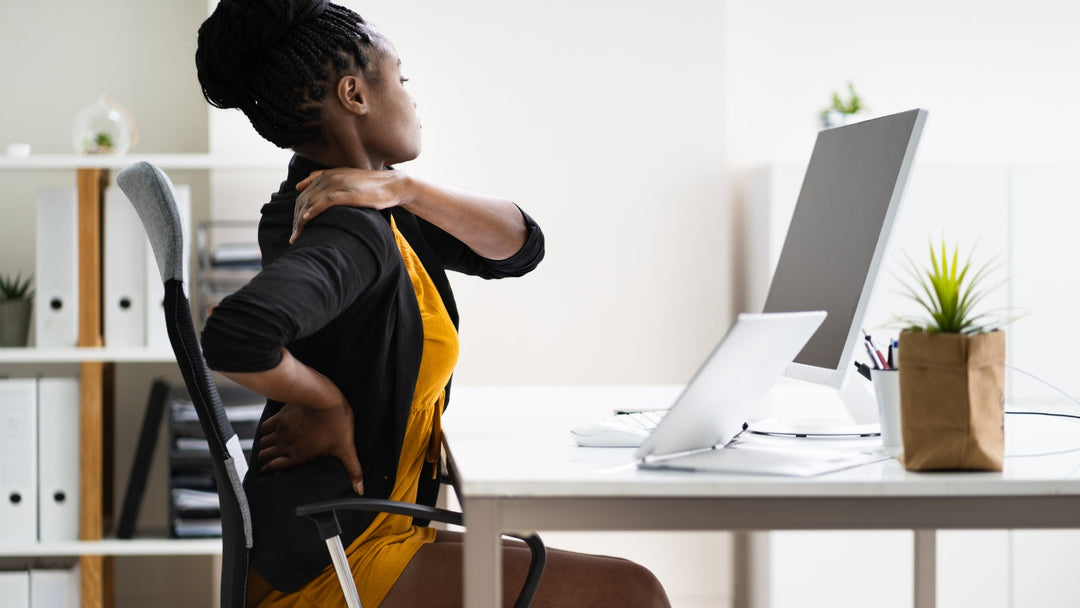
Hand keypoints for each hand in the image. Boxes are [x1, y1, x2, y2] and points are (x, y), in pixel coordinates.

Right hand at [257, 400, 364, 494]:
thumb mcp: (346, 448)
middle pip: (264, 456)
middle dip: (265, 460)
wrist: (323, 398)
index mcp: (298, 456)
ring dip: (265, 446)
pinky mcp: (279, 417)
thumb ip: (352, 469)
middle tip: (268, 461)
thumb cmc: (335, 422)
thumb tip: (360, 489)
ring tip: (269, 448)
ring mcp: (280, 431)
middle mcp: (285, 445)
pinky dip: (265, 431)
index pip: (274, 468)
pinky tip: (271, 431)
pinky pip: (265, 428)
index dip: (269, 471)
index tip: (268, 472)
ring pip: (263, 443)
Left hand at [292, 168, 413, 242]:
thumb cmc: (370, 186)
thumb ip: (324, 180)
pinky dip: (313, 211)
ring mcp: (338, 184)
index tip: (296, 228)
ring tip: (298, 236)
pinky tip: (307, 220)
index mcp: (327, 175)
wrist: (392, 185)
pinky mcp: (347, 193)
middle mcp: (329, 177)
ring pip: (311, 202)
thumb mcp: (346, 180)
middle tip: (294, 236)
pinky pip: (324, 202)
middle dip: (296, 219)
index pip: (303, 194)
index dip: (296, 211)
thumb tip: (300, 185)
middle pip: (304, 200)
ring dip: (301, 220)